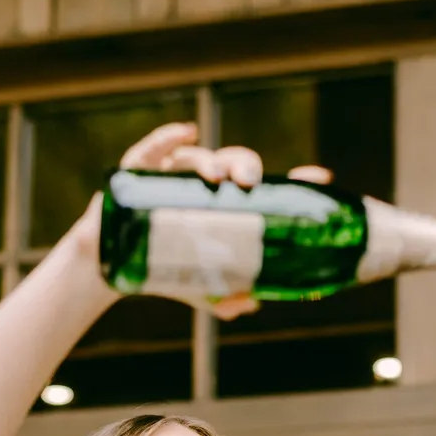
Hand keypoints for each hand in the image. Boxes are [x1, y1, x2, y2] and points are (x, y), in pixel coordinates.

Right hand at [77, 122, 332, 318]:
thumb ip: (225, 296)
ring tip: (217, 177)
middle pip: (232, 165)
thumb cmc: (166, 269)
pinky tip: (186, 131)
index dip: (294, 182)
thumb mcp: (201, 289)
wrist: (116, 269)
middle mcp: (205, 186)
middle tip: (250, 182)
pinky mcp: (139, 174)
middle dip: (245, 166)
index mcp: (228, 206)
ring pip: (196, 157)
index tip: (319, 179)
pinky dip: (169, 137)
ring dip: (210, 160)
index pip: (266, 188)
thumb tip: (251, 303)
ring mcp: (172, 176)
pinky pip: (154, 149)